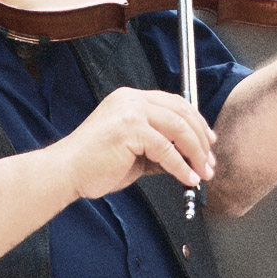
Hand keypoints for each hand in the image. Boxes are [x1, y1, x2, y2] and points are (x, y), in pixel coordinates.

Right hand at [50, 87, 216, 200]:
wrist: (66, 172)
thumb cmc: (94, 164)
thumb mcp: (134, 152)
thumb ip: (159, 149)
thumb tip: (188, 158)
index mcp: (131, 99)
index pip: (174, 103)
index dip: (196, 122)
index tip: (208, 142)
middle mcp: (131, 100)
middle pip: (181, 112)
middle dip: (201, 139)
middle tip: (210, 161)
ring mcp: (130, 112)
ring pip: (178, 128)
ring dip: (196, 153)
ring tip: (203, 172)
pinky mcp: (130, 129)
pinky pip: (166, 149)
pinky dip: (181, 166)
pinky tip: (187, 178)